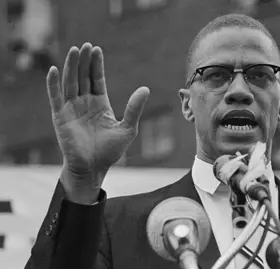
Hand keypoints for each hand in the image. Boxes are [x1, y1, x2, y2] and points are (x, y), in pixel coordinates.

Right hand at [46, 42, 148, 202]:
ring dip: (71, 67)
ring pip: (70, 83)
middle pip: (83, 77)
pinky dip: (54, 84)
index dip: (96, 65)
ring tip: (74, 50)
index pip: (96, 79)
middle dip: (84, 61)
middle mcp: (84, 103)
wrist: (94, 168)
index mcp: (100, 104)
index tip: (97, 49)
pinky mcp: (60, 117)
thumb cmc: (110, 151)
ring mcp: (71, 109)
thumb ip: (134, 109)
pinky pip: (55, 97)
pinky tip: (55, 70)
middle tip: (86, 45)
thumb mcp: (128, 128)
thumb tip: (145, 89)